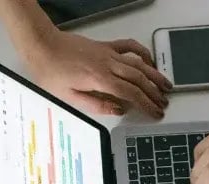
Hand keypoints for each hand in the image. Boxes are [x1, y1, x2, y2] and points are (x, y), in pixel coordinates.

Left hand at [22, 30, 170, 117]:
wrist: (42, 46)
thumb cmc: (50, 71)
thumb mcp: (69, 97)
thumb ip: (96, 105)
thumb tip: (118, 110)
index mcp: (99, 80)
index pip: (131, 94)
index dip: (146, 104)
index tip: (155, 112)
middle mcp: (107, 65)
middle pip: (139, 79)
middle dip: (154, 92)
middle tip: (164, 103)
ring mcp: (107, 54)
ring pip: (138, 63)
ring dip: (154, 75)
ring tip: (166, 85)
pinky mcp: (104, 46)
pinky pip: (128, 47)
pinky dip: (142, 52)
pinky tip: (149, 60)